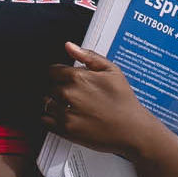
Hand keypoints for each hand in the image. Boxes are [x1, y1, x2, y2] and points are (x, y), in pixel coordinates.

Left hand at [44, 44, 163, 158]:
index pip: (52, 71)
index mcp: (78, 77)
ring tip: (71, 107)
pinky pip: (45, 120)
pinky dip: (51, 118)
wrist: (132, 130)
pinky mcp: (65, 130)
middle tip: (74, 96)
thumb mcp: (112, 71)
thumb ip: (88, 56)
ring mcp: (65, 113)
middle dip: (59, 89)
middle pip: (50, 87)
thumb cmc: (124, 101)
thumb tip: (69, 46)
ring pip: (46, 103)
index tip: (67, 80)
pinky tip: (65, 117)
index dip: (60, 74)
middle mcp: (68, 94)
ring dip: (54, 103)